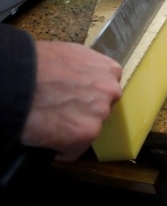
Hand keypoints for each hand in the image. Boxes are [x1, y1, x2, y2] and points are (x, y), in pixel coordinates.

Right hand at [20, 41, 122, 161]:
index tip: (75, 97)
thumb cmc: (36, 64)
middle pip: (101, 108)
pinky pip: (75, 150)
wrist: (16, 80)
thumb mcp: (71, 55)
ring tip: (51, 122)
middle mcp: (111, 91)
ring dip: (72, 129)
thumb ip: (86, 69)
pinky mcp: (86, 134)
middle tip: (61, 110)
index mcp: (109, 70)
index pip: (106, 88)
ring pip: (89, 128)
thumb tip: (82, 80)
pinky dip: (61, 149)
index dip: (88, 94)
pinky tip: (47, 137)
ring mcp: (100, 113)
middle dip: (83, 112)